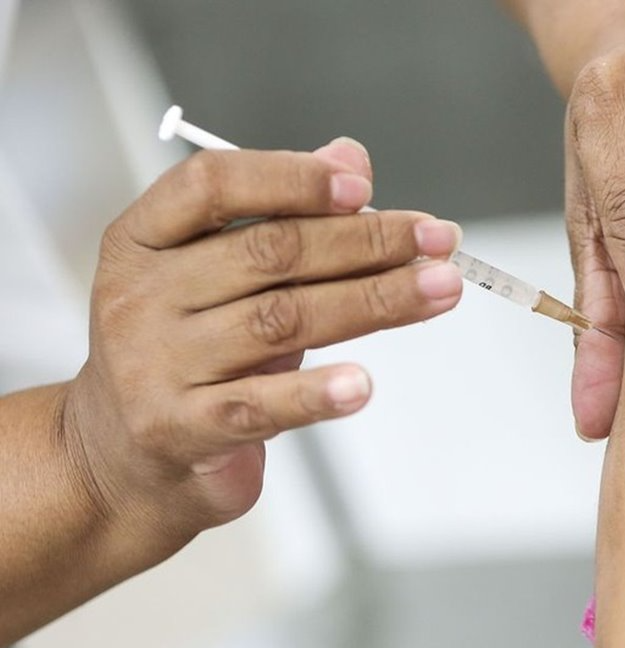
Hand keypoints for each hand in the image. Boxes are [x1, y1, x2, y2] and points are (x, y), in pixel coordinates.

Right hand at [62, 139, 463, 543]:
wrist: (127, 456)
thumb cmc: (189, 351)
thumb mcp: (220, 275)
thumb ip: (282, 215)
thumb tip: (350, 157)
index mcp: (144, 238)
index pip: (212, 185)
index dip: (292, 177)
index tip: (365, 187)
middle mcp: (141, 295)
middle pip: (269, 253)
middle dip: (367, 241)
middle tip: (439, 241)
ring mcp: (155, 364)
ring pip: (283, 320)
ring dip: (374, 301)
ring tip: (439, 290)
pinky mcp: (180, 429)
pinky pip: (261, 405)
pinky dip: (317, 393)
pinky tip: (363, 385)